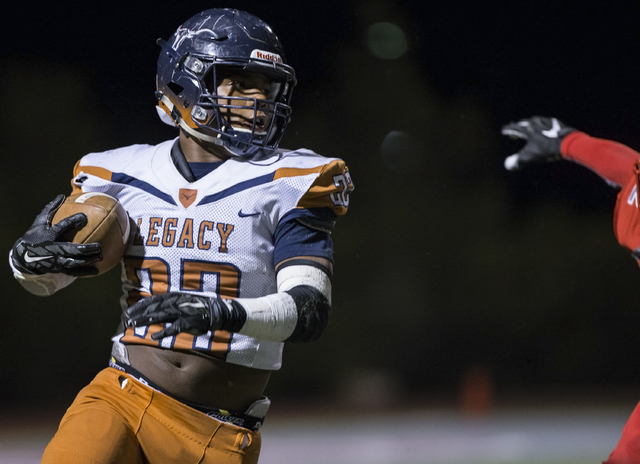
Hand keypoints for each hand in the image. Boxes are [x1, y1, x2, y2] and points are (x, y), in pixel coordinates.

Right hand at [11, 194, 101, 275]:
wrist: (23, 257)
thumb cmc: (34, 236)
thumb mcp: (39, 222)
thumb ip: (51, 209)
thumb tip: (62, 195)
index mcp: (49, 235)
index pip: (61, 227)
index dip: (72, 221)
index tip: (84, 217)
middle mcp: (53, 249)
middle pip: (71, 250)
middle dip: (86, 249)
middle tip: (99, 246)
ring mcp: (55, 260)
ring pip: (74, 262)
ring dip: (88, 260)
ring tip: (101, 256)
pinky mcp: (58, 269)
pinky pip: (73, 272)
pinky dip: (85, 271)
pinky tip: (96, 271)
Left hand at [125, 293, 245, 339]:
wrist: (220, 312)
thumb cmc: (202, 308)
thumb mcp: (185, 303)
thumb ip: (173, 306)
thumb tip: (158, 310)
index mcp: (176, 297)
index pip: (155, 299)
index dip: (141, 305)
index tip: (129, 311)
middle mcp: (178, 302)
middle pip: (154, 307)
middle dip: (140, 313)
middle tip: (127, 319)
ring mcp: (183, 311)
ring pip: (161, 315)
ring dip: (147, 321)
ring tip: (135, 326)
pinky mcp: (190, 321)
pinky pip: (175, 327)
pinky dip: (164, 332)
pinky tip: (154, 337)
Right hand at [501, 116, 574, 169]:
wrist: (567, 143)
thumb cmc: (546, 150)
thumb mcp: (529, 157)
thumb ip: (517, 161)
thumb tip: (508, 166)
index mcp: (527, 129)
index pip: (514, 128)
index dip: (508, 130)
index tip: (503, 131)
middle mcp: (535, 122)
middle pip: (523, 123)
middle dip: (517, 127)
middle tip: (515, 132)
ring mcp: (546, 121)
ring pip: (535, 120)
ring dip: (530, 124)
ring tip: (529, 127)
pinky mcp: (556, 122)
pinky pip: (546, 121)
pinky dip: (542, 125)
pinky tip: (544, 127)